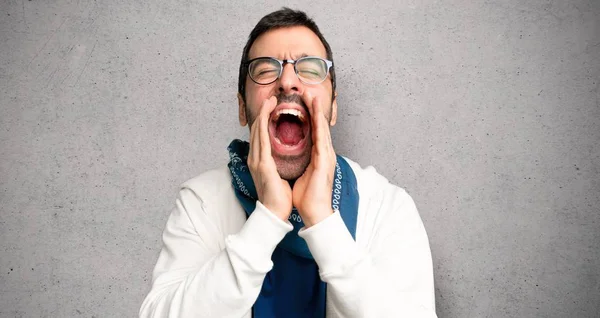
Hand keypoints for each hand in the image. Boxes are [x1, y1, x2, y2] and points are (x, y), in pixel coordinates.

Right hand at [248, 96, 292, 220]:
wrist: (275, 213)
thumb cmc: (280, 197)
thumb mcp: (279, 174)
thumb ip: (278, 163)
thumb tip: (285, 155)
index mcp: (259, 160)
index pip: (261, 135)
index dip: (265, 118)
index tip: (273, 106)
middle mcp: (254, 158)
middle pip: (257, 129)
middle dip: (264, 111)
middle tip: (272, 97)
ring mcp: (256, 160)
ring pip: (258, 131)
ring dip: (264, 113)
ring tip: (271, 100)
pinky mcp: (262, 164)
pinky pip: (263, 139)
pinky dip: (265, 125)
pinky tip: (268, 115)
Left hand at [292, 93, 336, 226]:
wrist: (315, 212)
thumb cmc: (307, 197)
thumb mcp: (300, 173)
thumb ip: (298, 162)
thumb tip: (289, 155)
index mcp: (317, 156)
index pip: (313, 131)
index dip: (309, 115)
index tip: (303, 102)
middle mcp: (324, 153)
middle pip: (319, 126)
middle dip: (314, 108)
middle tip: (309, 91)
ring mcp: (326, 156)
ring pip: (322, 128)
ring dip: (318, 111)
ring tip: (313, 96)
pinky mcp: (325, 161)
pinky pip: (321, 139)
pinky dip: (319, 125)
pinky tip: (316, 115)